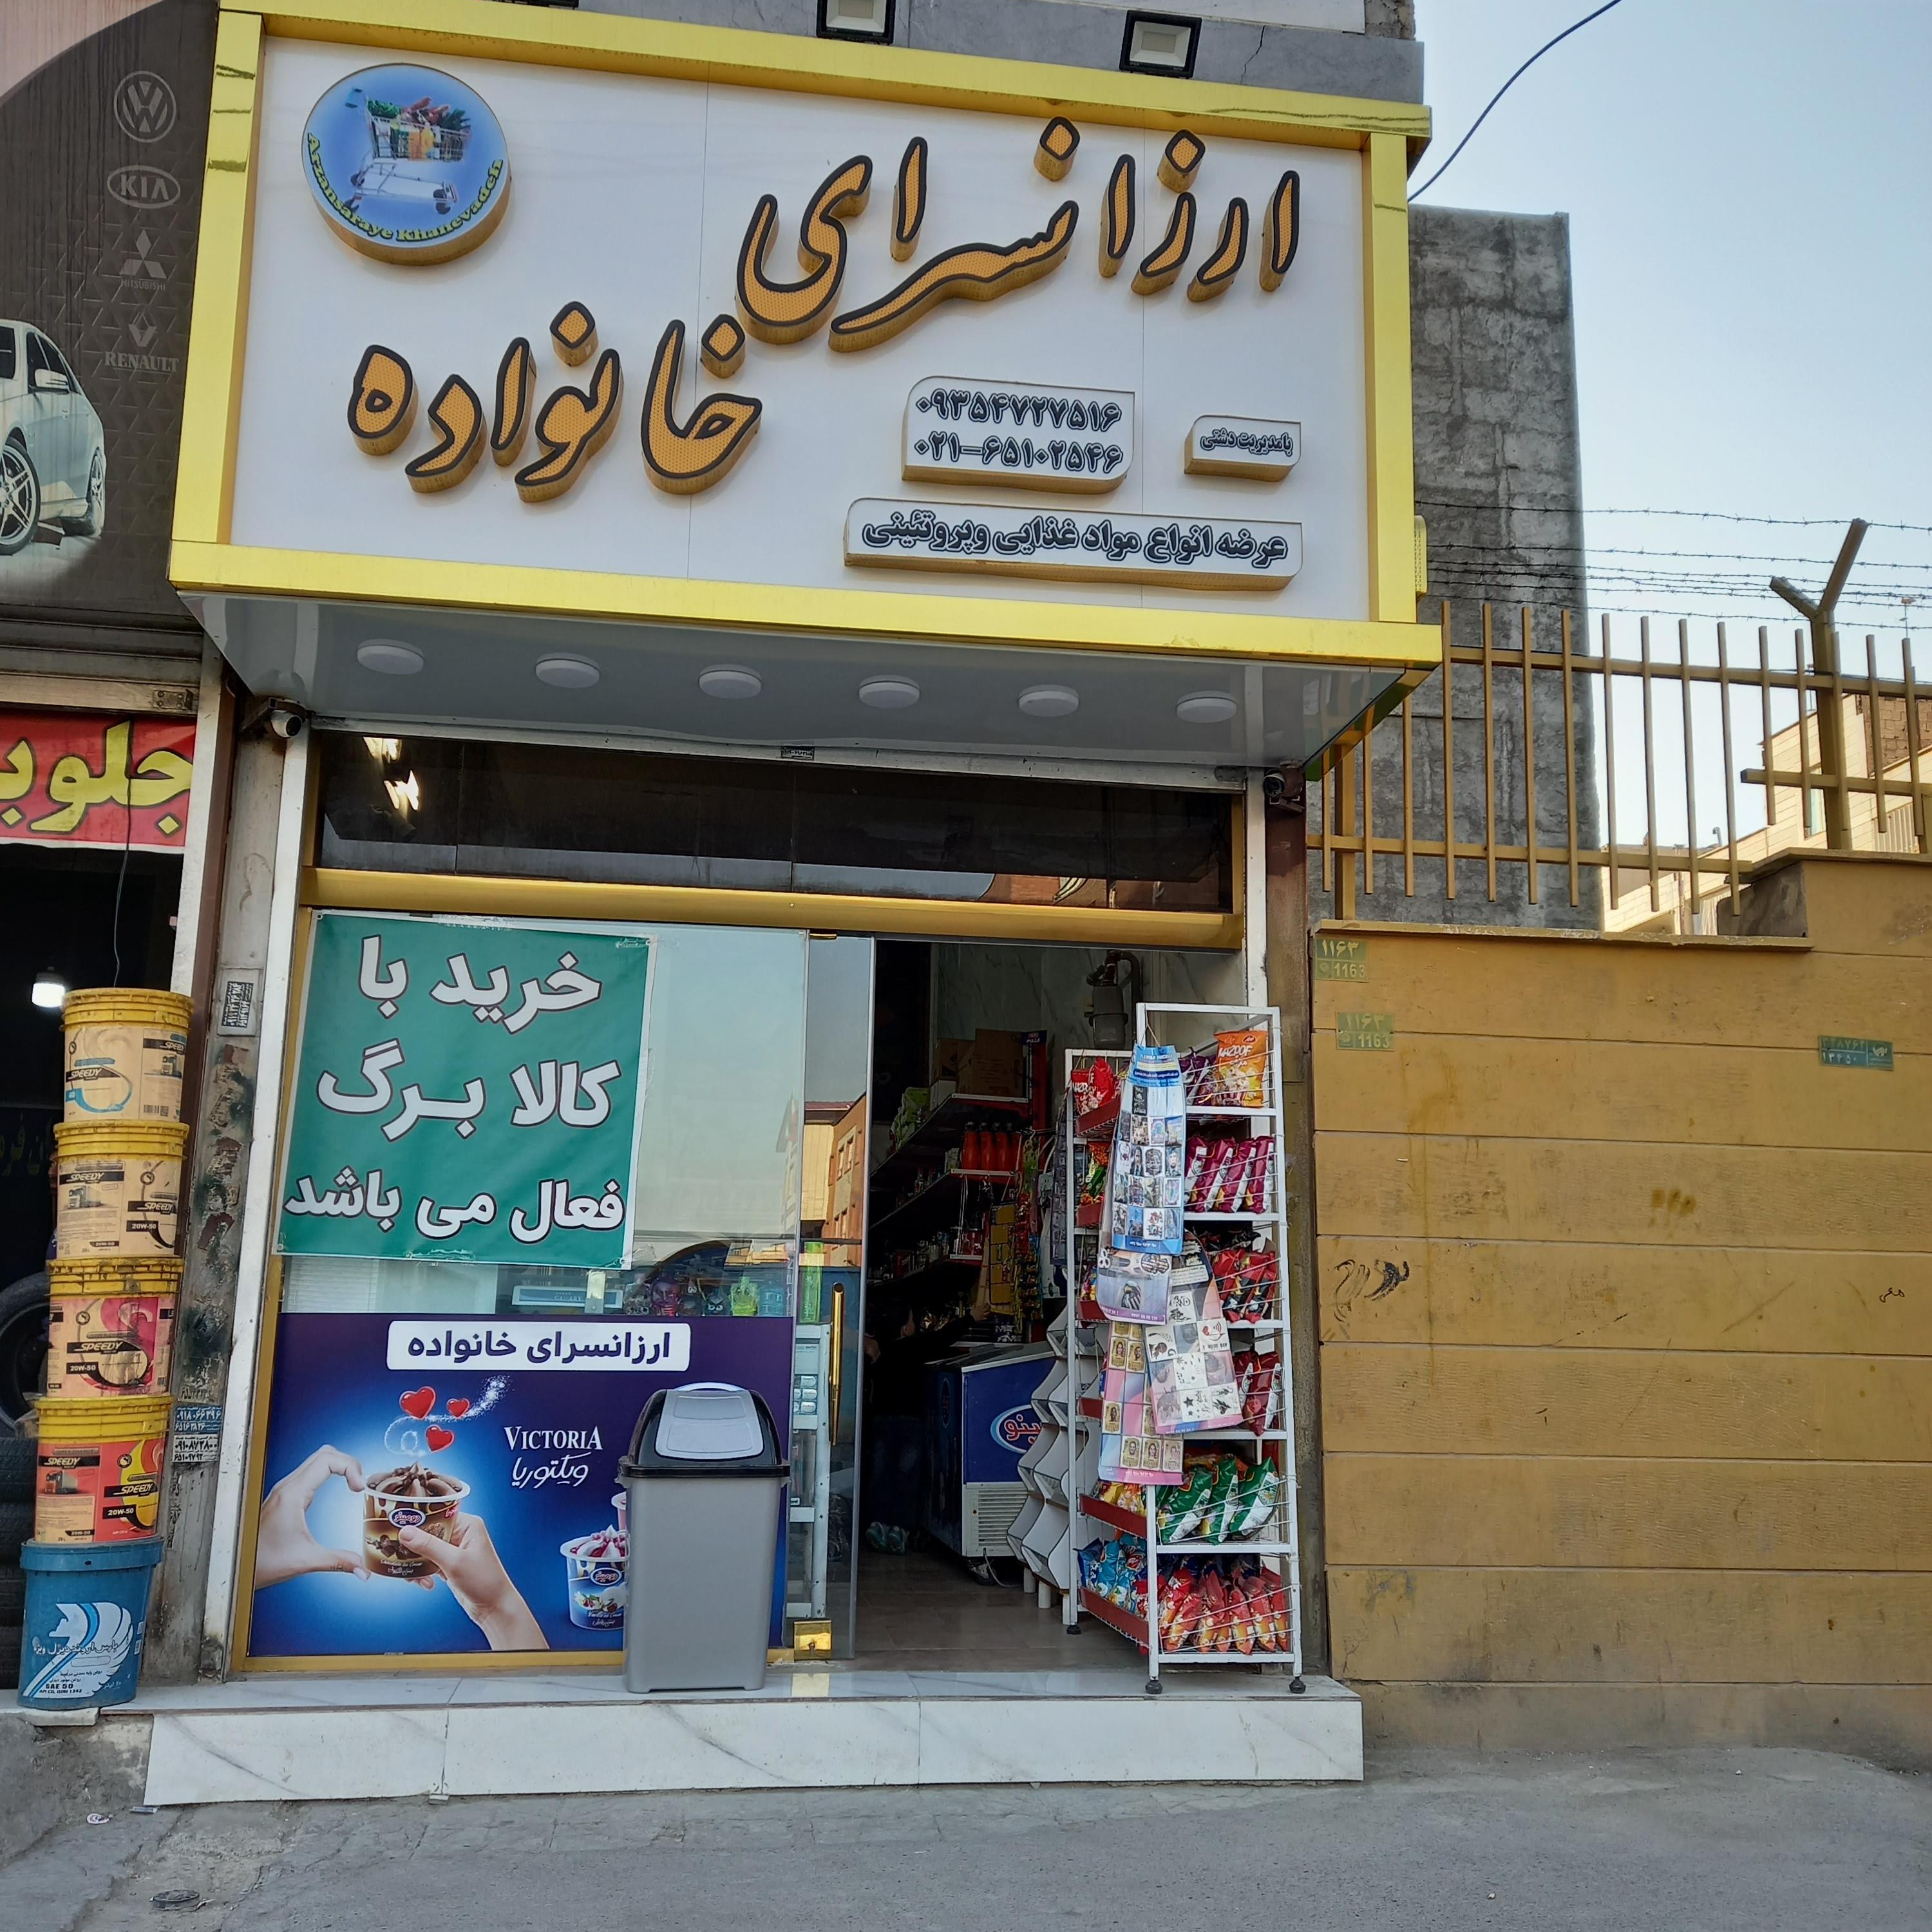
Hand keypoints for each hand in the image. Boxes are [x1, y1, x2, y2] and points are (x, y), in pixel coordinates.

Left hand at [255, 1447, 366, 1587]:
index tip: (360, 1488)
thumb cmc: (262, 1562)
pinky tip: (338, 1489)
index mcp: (292, 1494)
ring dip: (339, 1466)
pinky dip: (330, 1474)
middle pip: (325, 1454)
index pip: (328, 1460)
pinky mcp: (286, 1497)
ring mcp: (285, 1490)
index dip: (351, 1467)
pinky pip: (312, 1473)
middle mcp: (287, 1487)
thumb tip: (363, 1570)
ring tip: (353, 1485)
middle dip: (349, 1463)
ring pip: (317, 1460)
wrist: (238, 1568)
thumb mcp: (306, 1560)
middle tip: (360, 1484)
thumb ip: (338, 1562)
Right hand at [398, 1513, 547, 1651]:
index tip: (396, 1527)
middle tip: (398, 1555)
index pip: (436, 1514)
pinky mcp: (448, 1564)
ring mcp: (454, 1550)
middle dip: (412, 1546)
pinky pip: (428, 1562)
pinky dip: (422, 1572)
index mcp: (467, 1524)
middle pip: (427, 1532)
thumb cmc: (483, 1581)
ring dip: (416, 1563)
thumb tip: (405, 1532)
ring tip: (414, 1577)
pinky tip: (425, 1583)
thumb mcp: (453, 1562)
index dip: (416, 1520)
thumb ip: (429, 1546)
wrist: (493, 1608)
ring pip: (424, 1549)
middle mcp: (460, 1533)